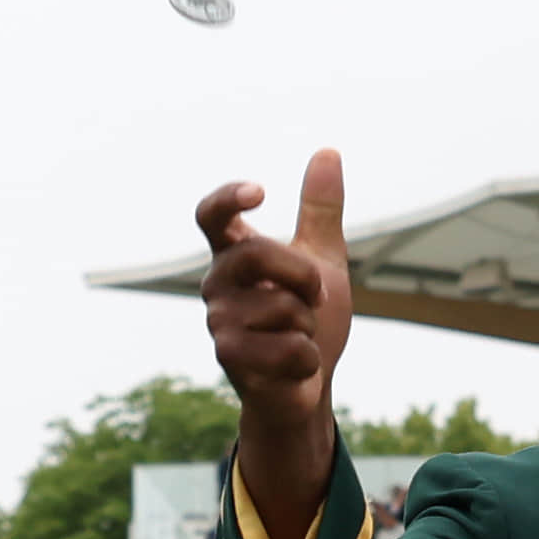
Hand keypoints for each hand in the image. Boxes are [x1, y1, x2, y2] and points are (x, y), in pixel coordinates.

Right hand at [193, 150, 350, 538]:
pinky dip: (307, 357)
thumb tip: (327, 151)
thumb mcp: (324, 260)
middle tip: (317, 294)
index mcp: (234, 256)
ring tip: (298, 338)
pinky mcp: (230, 359)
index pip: (212, 216)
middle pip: (255, 253)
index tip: (262, 190)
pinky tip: (295, 365)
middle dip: (301, 273)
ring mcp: (219, 323)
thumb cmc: (309, 321)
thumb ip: (321, 210)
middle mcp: (217, 286)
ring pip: (281, 306)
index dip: (229, 197)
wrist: (307, 387)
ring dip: (308, 325)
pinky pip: (287, 347)